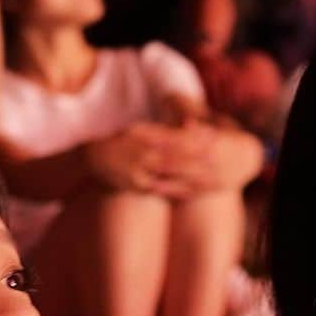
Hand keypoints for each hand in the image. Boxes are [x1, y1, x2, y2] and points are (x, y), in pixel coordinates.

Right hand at [84, 123, 214, 197]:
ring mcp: (140, 170)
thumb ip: (161, 132)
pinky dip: (180, 189)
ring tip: (215, 175)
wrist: (92, 161)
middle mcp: (143, 151)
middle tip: (222, 156)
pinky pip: (163, 189)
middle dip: (200, 156)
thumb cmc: (120, 145)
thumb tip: (188, 125)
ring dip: (194, 174)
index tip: (214, 136)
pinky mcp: (138, 185)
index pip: (174, 135)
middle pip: (178, 154)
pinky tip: (195, 190)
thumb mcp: (138, 132)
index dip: (195, 136)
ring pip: (172, 172)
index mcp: (144, 135)